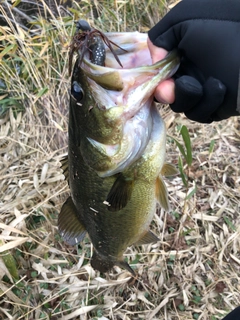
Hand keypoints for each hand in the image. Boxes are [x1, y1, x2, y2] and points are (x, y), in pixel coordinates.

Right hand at [148, 0, 239, 122]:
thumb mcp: (184, 19)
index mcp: (182, 56)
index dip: (157, 81)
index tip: (159, 82)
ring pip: (184, 107)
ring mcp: (204, 91)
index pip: (160, 75)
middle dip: (170, 93)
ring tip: (212, 81)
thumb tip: (156, 59)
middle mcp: (191, 74)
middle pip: (169, 95)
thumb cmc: (222, 29)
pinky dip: (208, 103)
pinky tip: (220, 88)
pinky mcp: (216, 105)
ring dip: (190, 96)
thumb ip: (160, 36)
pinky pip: (201, 113)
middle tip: (170, 90)